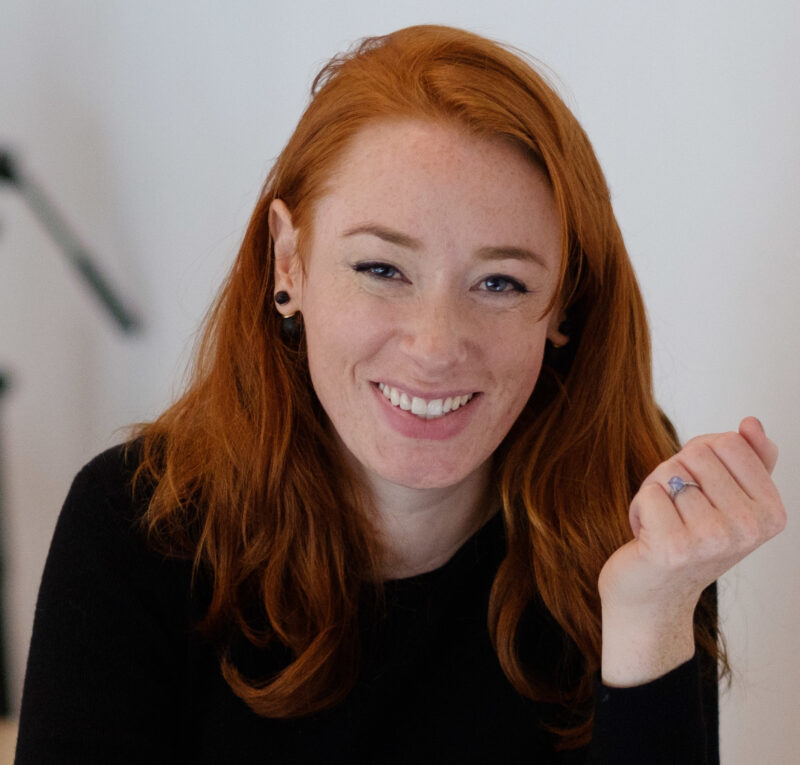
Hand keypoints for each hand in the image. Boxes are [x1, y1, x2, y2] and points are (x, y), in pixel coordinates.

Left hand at [598, 416, 786, 685]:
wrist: (654, 595)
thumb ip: (747, 459)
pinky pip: (649, 493)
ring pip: (670, 472)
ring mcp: (713, 539)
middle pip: (697, 452)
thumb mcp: (726, 496)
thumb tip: (751, 422)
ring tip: (665, 525)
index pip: (728, 441)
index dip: (702, 459)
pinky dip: (640, 509)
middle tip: (678, 510)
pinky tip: (648, 538)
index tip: (703, 494)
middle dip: (676, 473)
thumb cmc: (689, 539)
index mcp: (771, 512)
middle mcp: (749, 528)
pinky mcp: (674, 548)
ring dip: (656, 493)